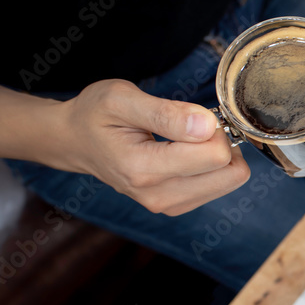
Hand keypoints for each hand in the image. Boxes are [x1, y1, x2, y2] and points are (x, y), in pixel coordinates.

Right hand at [53, 79, 249, 214]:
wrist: (75, 141)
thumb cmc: (95, 115)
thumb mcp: (121, 98)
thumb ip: (167, 113)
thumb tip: (208, 125)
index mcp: (143, 168)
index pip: (215, 155)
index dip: (214, 127)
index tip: (194, 114)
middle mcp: (158, 196)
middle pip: (229, 173)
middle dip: (221, 142)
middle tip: (194, 125)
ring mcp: (167, 205)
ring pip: (228, 181)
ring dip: (218, 154)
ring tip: (188, 138)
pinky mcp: (176, 206)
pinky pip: (218, 187)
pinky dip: (212, 166)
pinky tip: (188, 152)